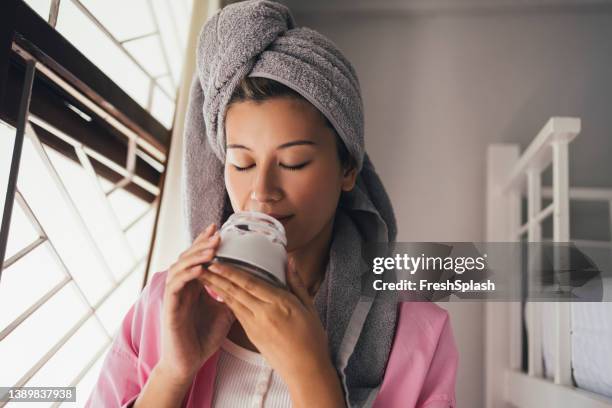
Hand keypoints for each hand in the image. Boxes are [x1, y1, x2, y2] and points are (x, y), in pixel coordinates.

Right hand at [157, 223, 235, 383]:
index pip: (199, 257)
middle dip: (202, 243)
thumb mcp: (225, 312)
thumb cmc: (204, 337)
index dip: (206, 242)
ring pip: (180, 267)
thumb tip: (252, 283)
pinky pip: (175, 286)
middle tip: (217, 232)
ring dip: (196, 256)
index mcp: (195, 285)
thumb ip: (232, 296)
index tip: (220, 228)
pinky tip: (199, 269)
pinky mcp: (169, 308)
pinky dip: (187, 275)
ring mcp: (174, 296)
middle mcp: (183, 287)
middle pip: (188, 256)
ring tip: (211, 247)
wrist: (189, 362)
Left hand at [200, 260, 340, 394]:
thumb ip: (296, 283)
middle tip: (201, 264)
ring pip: (233, 302)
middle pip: (236, 291)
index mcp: (280, 304)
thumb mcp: (309, 307)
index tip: (217, 262)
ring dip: (217, 288)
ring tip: (204, 276)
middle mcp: (264, 314)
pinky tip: (219, 293)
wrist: (306, 372)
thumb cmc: (312, 339)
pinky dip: (226, 301)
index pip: (250, 283)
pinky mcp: (252, 335)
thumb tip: (289, 262)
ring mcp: (256, 326)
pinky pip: (237, 313)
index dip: (231, 272)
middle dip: (217, 277)